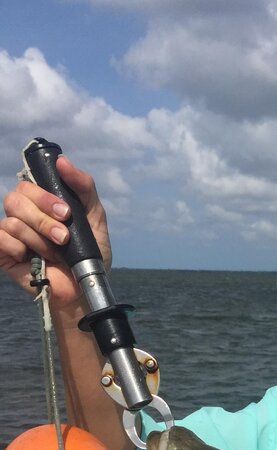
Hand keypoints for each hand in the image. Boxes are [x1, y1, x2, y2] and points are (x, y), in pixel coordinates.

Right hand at [0, 154, 110, 313]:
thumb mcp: (94, 218)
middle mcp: (24, 214)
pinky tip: (32, 258)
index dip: (44, 196)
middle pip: (16, 199)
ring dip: (39, 239)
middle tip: (64, 237)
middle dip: (43, 219)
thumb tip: (62, 161)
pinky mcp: (4, 252)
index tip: (66, 212)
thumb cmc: (89, 253)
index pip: (29, 183)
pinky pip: (0, 237)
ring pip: (13, 221)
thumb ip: (84, 187)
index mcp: (41, 202)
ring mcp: (12, 233)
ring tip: (56, 253)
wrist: (84, 288)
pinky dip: (19, 248)